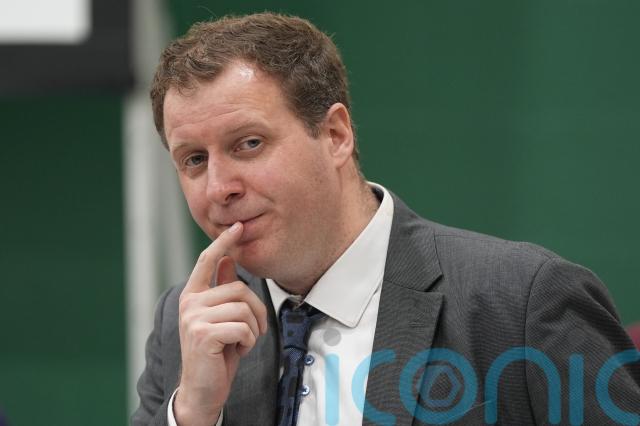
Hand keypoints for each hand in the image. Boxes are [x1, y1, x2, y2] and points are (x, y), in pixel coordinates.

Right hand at [174, 222, 267, 425]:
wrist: (202, 389)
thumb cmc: (215, 353)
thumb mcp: (221, 318)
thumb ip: (222, 290)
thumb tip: (230, 260)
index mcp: (193, 295)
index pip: (207, 261)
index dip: (223, 242)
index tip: (238, 227)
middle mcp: (190, 302)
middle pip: (239, 289)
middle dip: (256, 311)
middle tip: (253, 331)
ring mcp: (194, 318)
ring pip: (244, 308)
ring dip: (253, 329)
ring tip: (243, 342)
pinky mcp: (203, 334)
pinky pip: (243, 327)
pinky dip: (249, 341)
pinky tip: (239, 351)